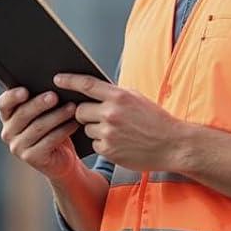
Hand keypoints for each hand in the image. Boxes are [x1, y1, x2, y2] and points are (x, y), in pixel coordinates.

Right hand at [0, 86, 83, 183]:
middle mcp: (8, 132)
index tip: (25, 90)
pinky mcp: (31, 158)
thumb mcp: (44, 112)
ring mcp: (17, 147)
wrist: (61, 158)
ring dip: (56, 116)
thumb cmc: (52, 128)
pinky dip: (63, 130)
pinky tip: (74, 123)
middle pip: (22, 115)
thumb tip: (54, 81)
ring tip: (72, 107)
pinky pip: (48, 141)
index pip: (3, 104)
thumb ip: (42, 98)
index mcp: (8, 116)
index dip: (12, 97)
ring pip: (37, 127)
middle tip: (55, 96)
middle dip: (39, 104)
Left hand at [54, 75, 187, 173]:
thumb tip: (90, 91)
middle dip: (84, 113)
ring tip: (117, 131)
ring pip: (86, 128)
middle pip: (79, 111)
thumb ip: (114, 95)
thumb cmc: (155, 120)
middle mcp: (111, 113)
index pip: (86, 84)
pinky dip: (103, 144)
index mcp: (119, 96)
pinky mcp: (108, 150)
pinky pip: (94, 144)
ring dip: (95, 129)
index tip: (56, 79)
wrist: (174, 144)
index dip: (68, 81)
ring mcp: (109, 133)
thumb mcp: (137, 99)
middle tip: (97, 116)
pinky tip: (120, 143)